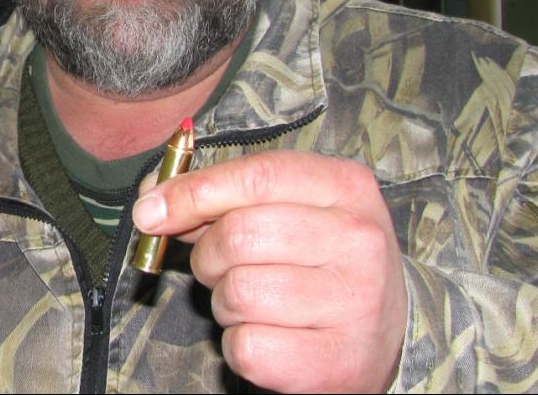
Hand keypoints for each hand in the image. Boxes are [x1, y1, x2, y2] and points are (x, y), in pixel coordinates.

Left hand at [132, 150, 407, 392]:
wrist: (387, 332)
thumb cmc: (320, 258)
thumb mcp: (287, 208)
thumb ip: (220, 197)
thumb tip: (152, 202)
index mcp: (346, 187)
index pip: (255, 177)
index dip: (192, 192)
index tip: (150, 210)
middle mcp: (359, 240)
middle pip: (239, 235)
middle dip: (209, 254)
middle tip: (220, 265)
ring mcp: (354, 303)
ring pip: (237, 293)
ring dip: (225, 300)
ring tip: (254, 300)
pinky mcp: (337, 362)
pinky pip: (246, 346)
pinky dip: (239, 342)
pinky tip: (269, 333)